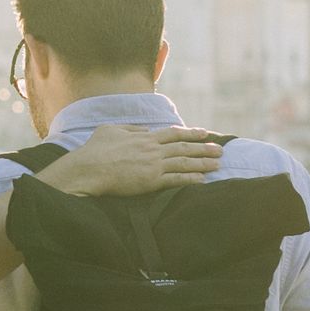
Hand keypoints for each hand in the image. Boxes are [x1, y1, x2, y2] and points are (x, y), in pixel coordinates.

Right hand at [36, 123, 225, 197]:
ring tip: (217, 164)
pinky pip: (176, 179)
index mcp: (144, 137)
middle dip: (204, 148)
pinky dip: (190, 179)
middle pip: (184, 148)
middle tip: (220, 149)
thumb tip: (144, 129)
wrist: (88, 169)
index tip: (205, 133)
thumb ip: (130, 128)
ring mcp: (153, 165)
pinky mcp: (151, 181)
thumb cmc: (95, 150)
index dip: (191, 133)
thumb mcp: (111, 130)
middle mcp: (152, 149)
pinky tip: (202, 180)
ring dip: (203, 163)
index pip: (173, 133)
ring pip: (184, 163)